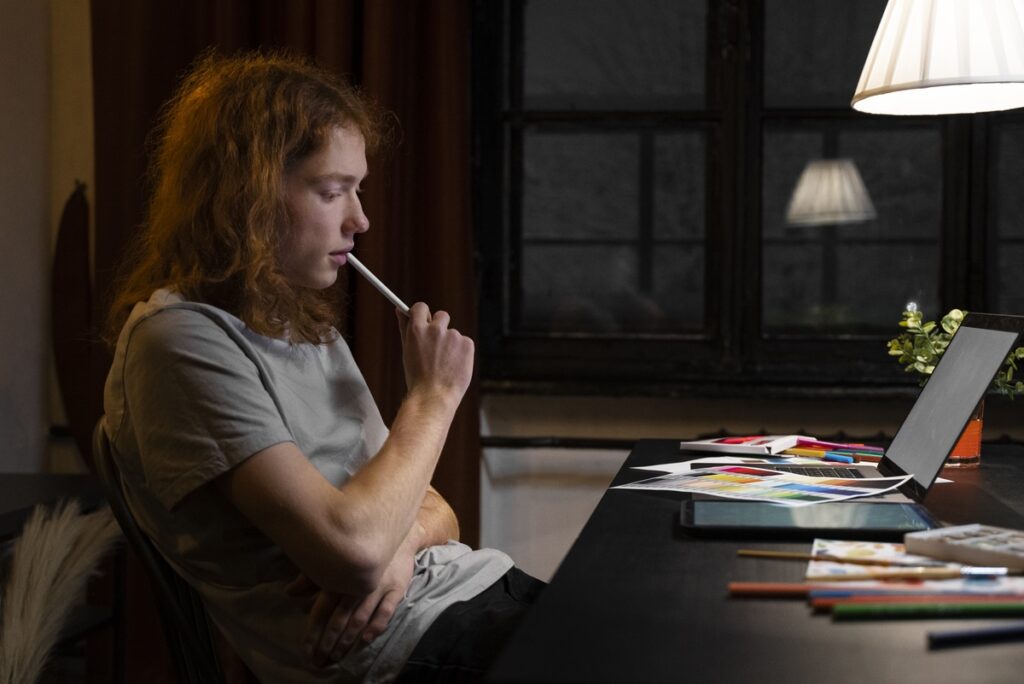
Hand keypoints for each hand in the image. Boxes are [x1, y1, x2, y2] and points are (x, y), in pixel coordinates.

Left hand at [289, 542, 416, 666]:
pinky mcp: (396, 588)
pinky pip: (386, 611)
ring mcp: (378, 587)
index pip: (322, 609)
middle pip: (340, 618)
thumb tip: (288, 592)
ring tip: (338, 656)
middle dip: (328, 642)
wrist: (396, 534)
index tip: (306, 650)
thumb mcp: (333, 559)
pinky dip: (376, 626)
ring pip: (360, 618)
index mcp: (339, 577)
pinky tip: (366, 639)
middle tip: (320, 660)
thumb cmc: (359, 548)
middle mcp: (357, 584)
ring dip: (348, 640)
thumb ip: (310, 578)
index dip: (313, 631)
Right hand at [396, 303, 473, 404]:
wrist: (434, 396)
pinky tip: (454, 366)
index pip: (421, 307)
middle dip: (440, 327)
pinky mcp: (467, 344)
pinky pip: (464, 343)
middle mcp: (436, 329)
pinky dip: (461, 352)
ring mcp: (453, 336)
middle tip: (437, 346)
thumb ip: (404, 327)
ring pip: (453, 334)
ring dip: (450, 344)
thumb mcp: (407, 350)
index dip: (422, 313)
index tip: (424, 320)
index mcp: (418, 330)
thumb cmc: (417, 376)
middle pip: (441, 316)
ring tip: (444, 364)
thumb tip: (399, 310)